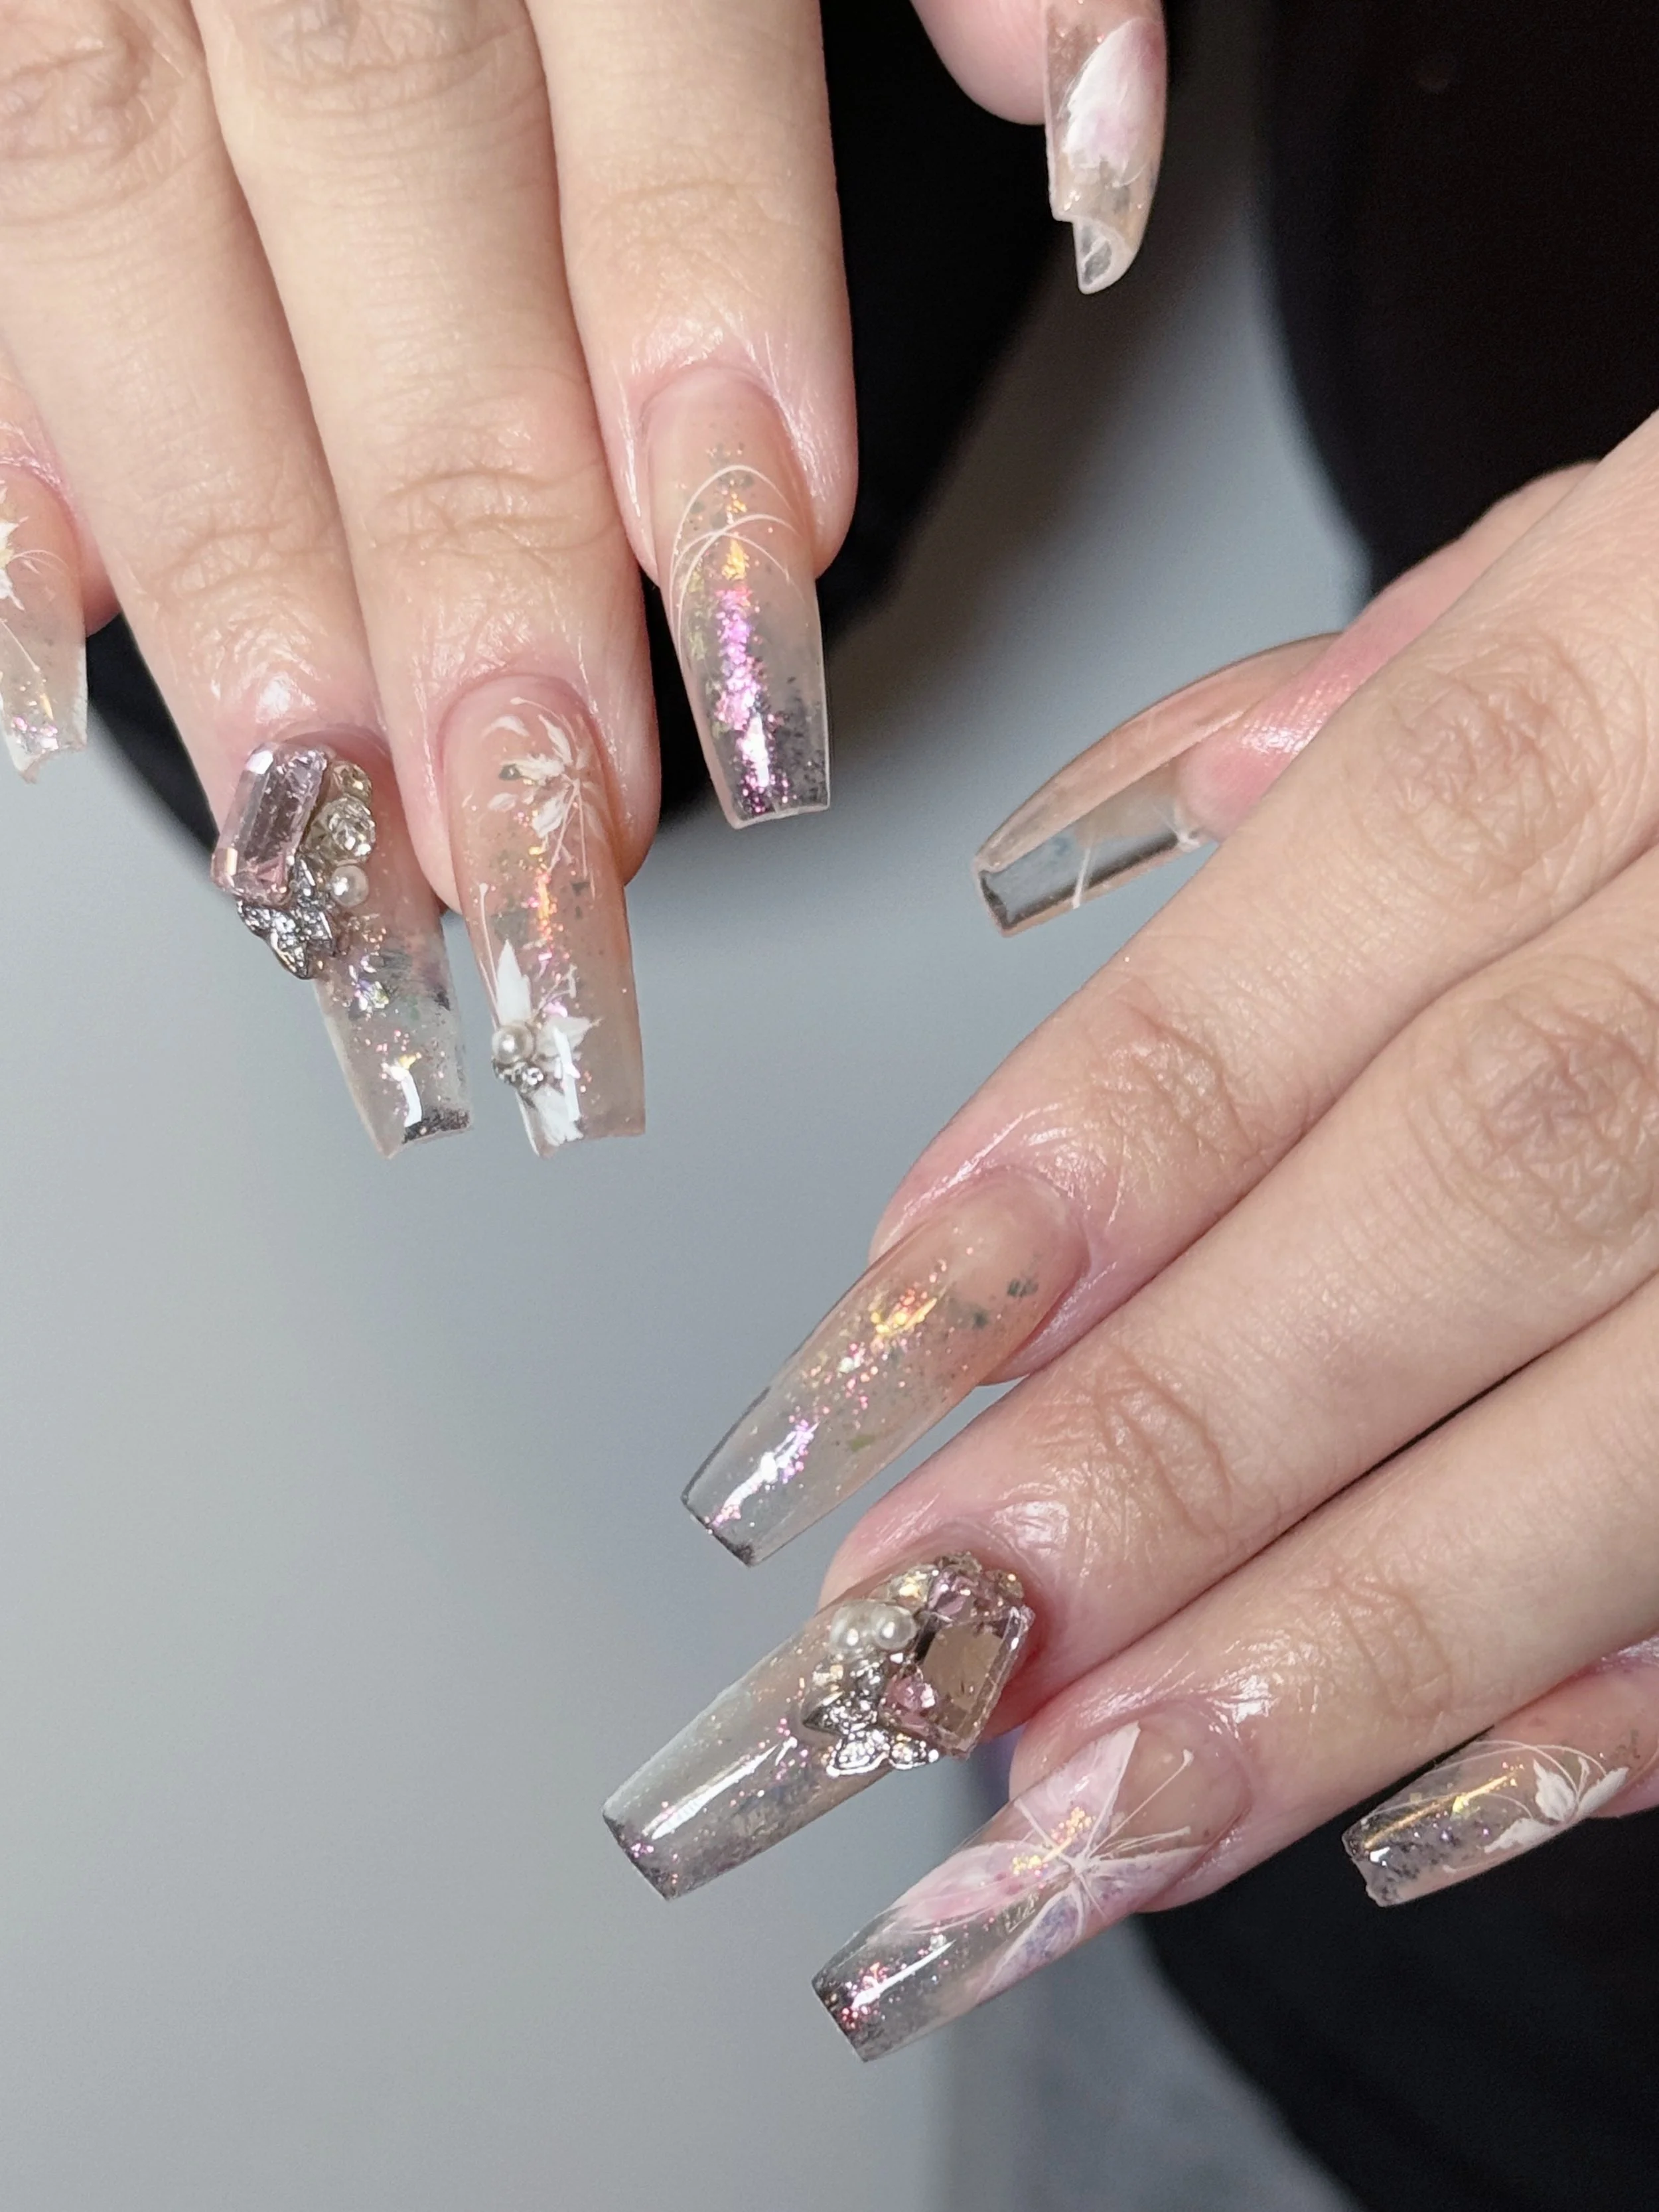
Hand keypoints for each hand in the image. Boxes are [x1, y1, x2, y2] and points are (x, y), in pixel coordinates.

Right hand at [0, 0, 1165, 1154]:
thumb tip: (1087, 137)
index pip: (646, 31)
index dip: (703, 307)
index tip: (760, 580)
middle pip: (377, 178)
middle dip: (461, 542)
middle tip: (545, 841)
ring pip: (115, 223)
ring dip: (225, 564)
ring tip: (328, 844)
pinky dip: (0, 465)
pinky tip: (51, 675)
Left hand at [605, 424, 1658, 2055]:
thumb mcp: (1649, 553)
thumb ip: (1417, 691)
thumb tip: (1126, 828)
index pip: (1397, 854)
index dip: (1141, 1100)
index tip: (896, 1327)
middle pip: (1491, 1171)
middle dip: (1185, 1431)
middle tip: (923, 1641)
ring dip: (1359, 1633)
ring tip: (1095, 1806)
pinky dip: (1632, 1681)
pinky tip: (1425, 1803)